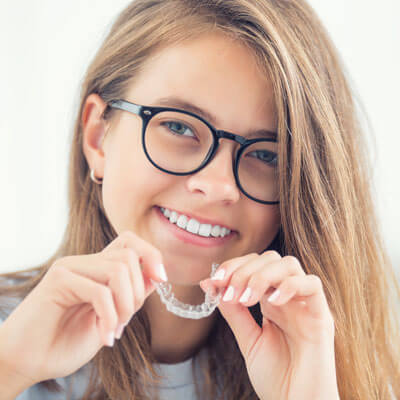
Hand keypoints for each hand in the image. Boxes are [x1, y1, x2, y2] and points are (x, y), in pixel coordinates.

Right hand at [0, 230, 166, 388]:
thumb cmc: (66, 341)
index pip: (129, 242)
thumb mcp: (111, 317)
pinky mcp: (57, 281)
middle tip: (125, 322)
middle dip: (138, 292)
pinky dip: (110, 317)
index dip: (151, 254)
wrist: (26, 362)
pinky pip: (100, 291)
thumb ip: (130, 295)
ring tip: (114, 330)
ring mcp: (70, 268)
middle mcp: (84, 262)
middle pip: (129, 254)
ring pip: (118, 269)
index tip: (162, 278)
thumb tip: (156, 275)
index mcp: (96, 268)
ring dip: (125, 306)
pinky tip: (104, 337)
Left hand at [200, 251, 339, 399]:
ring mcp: (306, 305)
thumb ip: (233, 311)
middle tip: (229, 291)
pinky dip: (289, 286)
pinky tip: (271, 302)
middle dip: (244, 269)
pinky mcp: (322, 316)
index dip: (234, 266)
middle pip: (270, 259)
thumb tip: (210, 283)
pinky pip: (312, 285)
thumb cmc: (276, 377)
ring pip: (289, 265)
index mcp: (272, 300)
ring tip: (246, 299)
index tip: (214, 281)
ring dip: (262, 276)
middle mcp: (289, 298)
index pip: (255, 264)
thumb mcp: (248, 339)